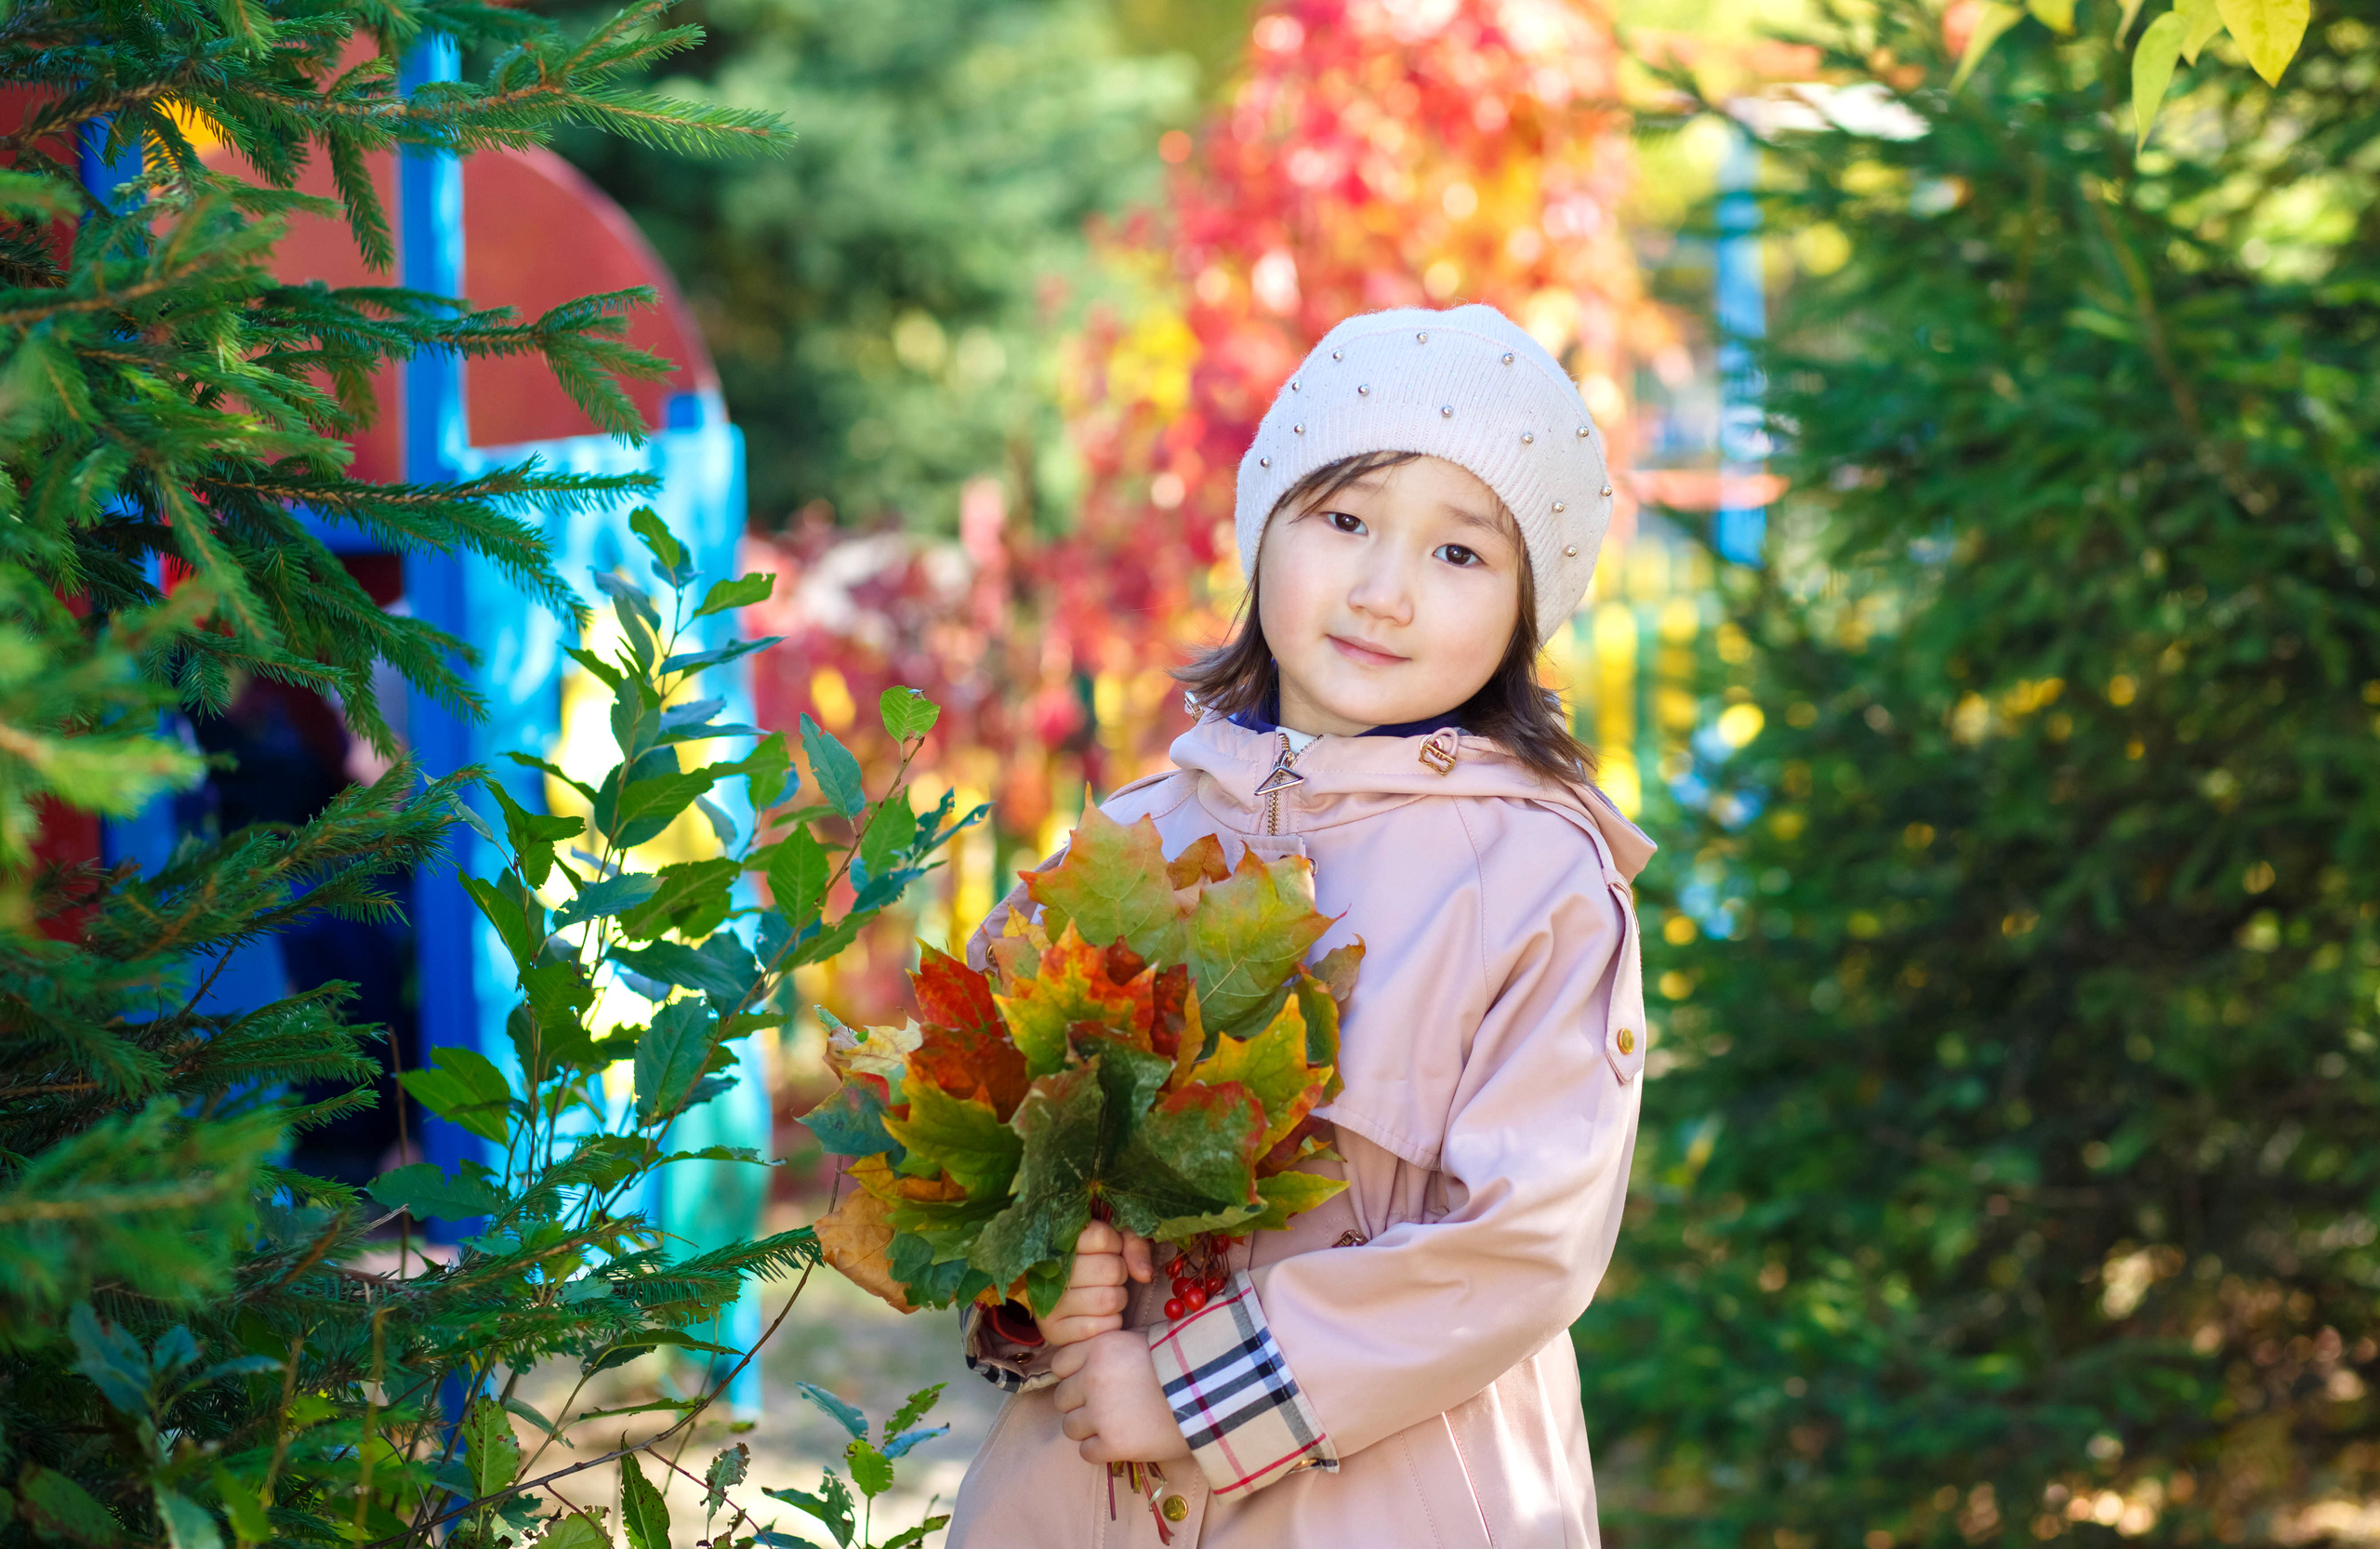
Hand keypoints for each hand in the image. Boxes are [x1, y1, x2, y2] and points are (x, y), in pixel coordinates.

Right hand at [1040, 1220, 1152, 1348]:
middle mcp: (1047, 1271)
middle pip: (1110, 1270)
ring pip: (1108, 1300)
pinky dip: (1109, 1322)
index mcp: (1059, 1240)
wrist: (1064, 1293)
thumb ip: (1133, 1246)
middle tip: (1107, 1277)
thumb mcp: (1115, 1241)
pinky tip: (1098, 1315)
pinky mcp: (1052, 1331)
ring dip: (1117, 1299)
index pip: (1101, 1237)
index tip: (1109, 1249)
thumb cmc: (1095, 1261)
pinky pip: (1101, 1327)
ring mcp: (1048, 1302)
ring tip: (1104, 1294)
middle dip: (1119, 1274)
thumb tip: (1145, 1275)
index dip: (1116, 1243)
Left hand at [1050, 1329, 1191, 1464]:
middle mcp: (1092, 1378)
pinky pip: (1086, 1453)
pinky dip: (1101, 1450)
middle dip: (1080, 1403)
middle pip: (1062, 1398)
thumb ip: (1114, 1347)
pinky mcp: (1113, 1444)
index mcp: (1099, 1347)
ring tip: (1115, 1426)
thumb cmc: (1183, 1361)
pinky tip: (1121, 1442)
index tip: (1090, 1382)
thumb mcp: (1144, 1338)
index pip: (1060, 1364)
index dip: (1074, 1374)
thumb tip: (1099, 1356)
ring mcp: (1101, 1413)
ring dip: (1089, 1429)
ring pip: (1070, 1427)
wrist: (1213, 1392)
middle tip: (1105, 1406)